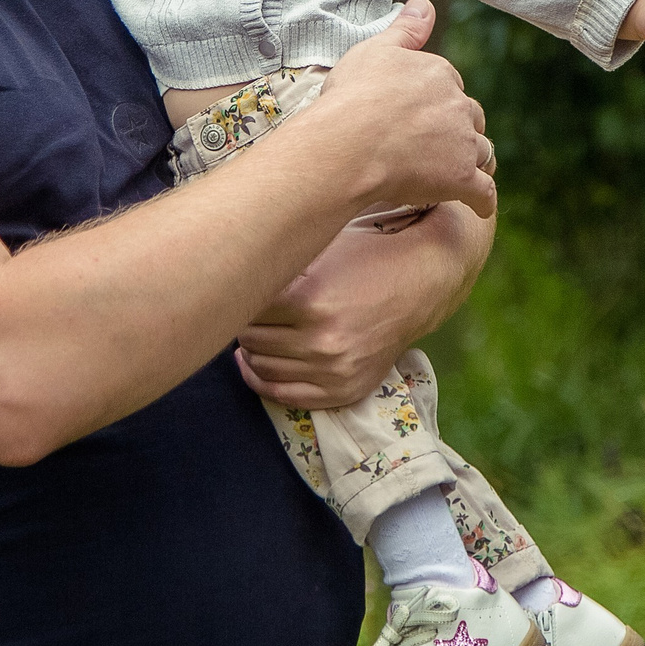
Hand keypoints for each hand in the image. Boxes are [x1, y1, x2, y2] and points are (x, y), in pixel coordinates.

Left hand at [234, 204, 491, 407]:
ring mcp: (333, 369)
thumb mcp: (318, 251)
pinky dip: (261, 381)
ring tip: (253, 330)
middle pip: (248, 338)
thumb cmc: (365, 257)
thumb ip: (274, 267)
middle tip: (243, 306)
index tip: (236, 285)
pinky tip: (253, 363)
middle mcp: (320, 339)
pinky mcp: (344, 389)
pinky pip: (284, 395)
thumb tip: (224, 279)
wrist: (420, 281)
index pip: (243, 308)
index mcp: (308, 298)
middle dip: (241, 321)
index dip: (237, 294)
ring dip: (250, 349)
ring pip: (261, 367)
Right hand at [313, 0, 497, 217]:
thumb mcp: (376, 50)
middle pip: (470, 118)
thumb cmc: (354, 97)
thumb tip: (423, 4)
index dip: (437, 101)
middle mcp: (458, 105)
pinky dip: (484, 199)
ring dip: (475, 161)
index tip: (423, 113)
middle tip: (442, 144)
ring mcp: (462, 143)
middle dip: (461, 129)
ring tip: (464, 171)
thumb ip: (405, 29)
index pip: (450, 86)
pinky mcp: (461, 178)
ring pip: (482, 152)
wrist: (348, 143)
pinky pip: (483, 192)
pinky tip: (480, 205)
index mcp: (439, 74)